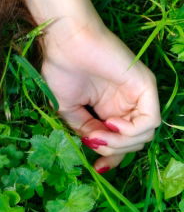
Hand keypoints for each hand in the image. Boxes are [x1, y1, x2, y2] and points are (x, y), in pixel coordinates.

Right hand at [40, 20, 159, 171]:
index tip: (96, 167)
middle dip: (115, 151)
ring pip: (145, 136)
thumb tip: (96, 148)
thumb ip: (85, 130)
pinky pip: (149, 121)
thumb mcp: (68, 110)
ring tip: (99, 133)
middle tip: (93, 141)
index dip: (112, 158)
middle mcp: (128, 103)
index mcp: (111, 108)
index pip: (123, 142)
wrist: (64, 44)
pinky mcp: (145, 86)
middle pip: (136, 143)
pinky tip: (110, 123)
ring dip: (120, 143)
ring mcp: (138, 95)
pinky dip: (130, 131)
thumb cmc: (62, 69)